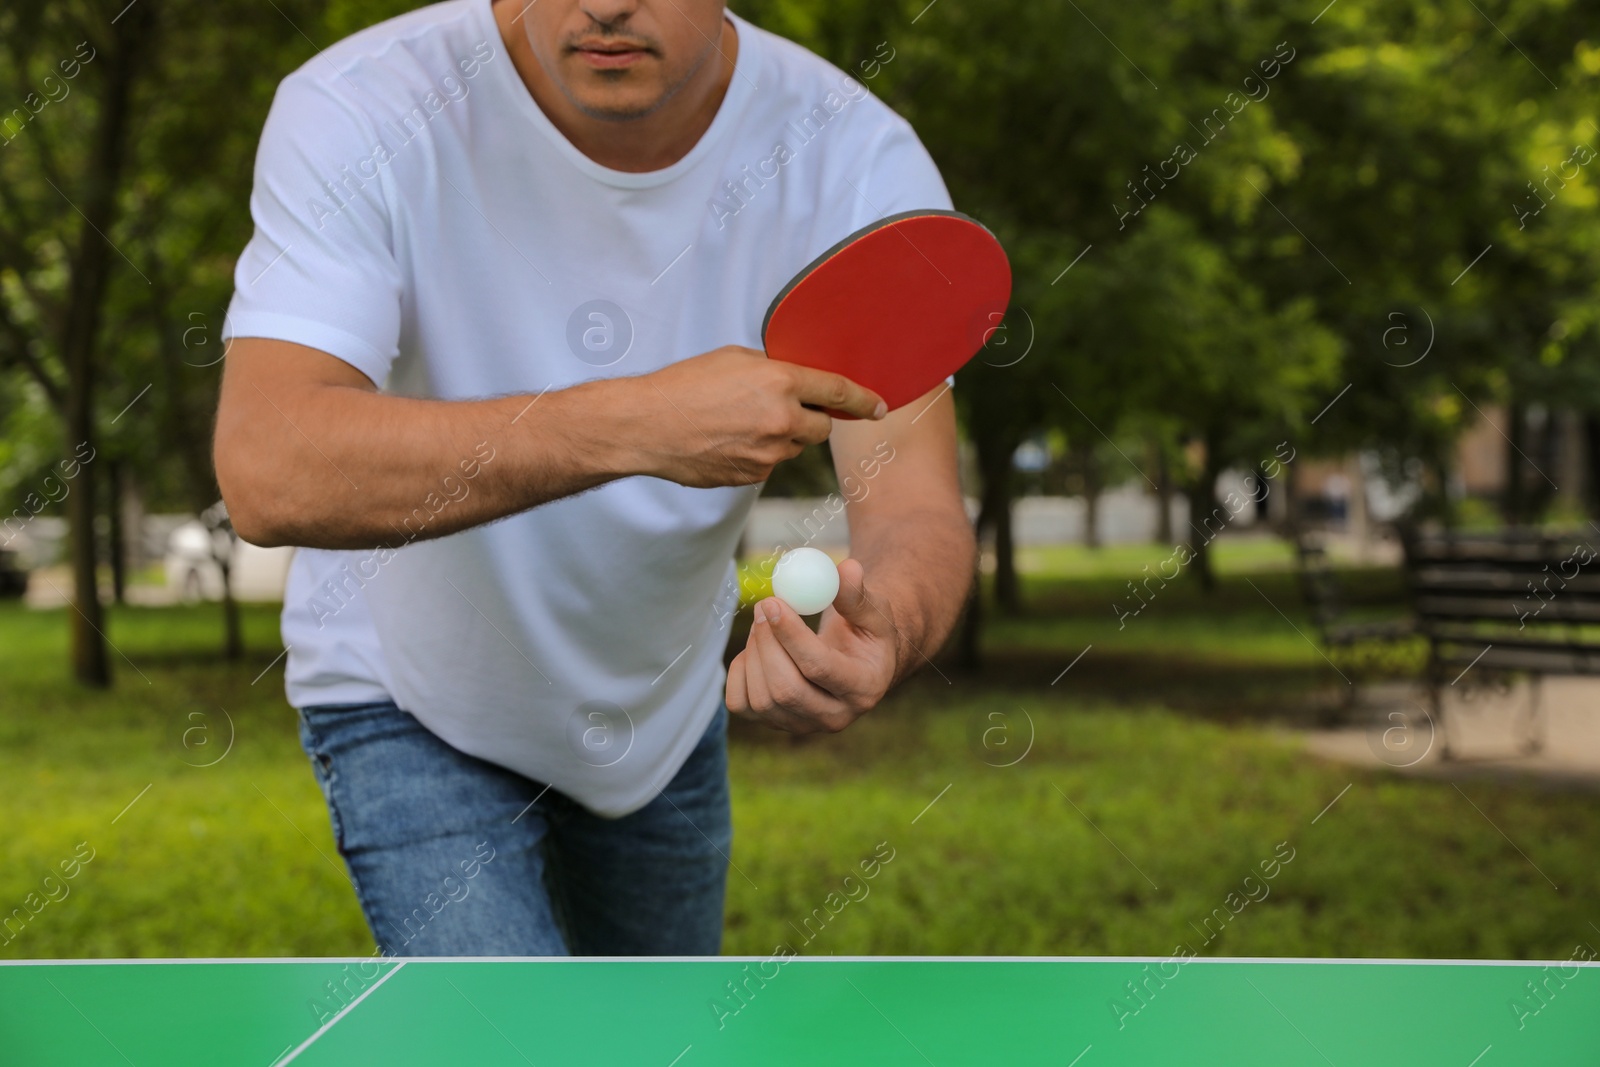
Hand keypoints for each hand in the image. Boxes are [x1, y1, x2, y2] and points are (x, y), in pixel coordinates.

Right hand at [622, 346, 885, 488]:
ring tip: (736, 424)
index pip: (838, 391)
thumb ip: (773, 370)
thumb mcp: (734, 360)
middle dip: (811, 420)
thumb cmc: (684, 385)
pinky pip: (768, 465)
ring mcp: (767, 454)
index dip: (864, 400)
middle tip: (779, 409)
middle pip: (821, 427)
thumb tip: (798, 382)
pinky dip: (756, 454)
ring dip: (779, 437)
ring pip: (792, 447)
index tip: (880, 407)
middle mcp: (780, 420)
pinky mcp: (752, 477)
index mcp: (779, 382)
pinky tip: (725, 442)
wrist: (646, 427)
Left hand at [724, 558, 900, 733]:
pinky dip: (739, 671)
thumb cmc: (865, 633)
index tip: (773, 602)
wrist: (856, 662)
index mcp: (864, 689)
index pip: (820, 668)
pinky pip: (740, 703)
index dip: (791, 635)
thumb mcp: (873, 612)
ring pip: (762, 698)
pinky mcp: (773, 723)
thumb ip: (858, 595)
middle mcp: (834, 717)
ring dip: (754, 651)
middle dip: (767, 644)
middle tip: (763, 605)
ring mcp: (801, 725)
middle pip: (786, 689)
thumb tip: (845, 569)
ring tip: (764, 620)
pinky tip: (756, 649)